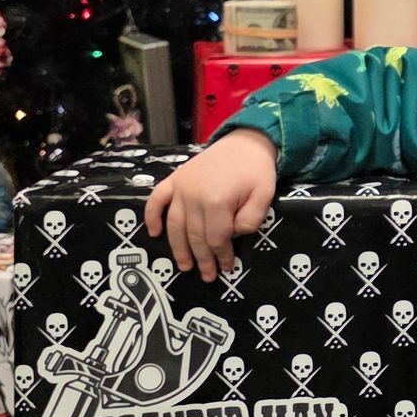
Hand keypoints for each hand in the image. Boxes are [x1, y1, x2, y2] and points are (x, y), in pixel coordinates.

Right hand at [145, 129, 277, 280]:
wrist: (245, 141)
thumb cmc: (256, 170)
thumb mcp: (265, 196)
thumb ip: (251, 220)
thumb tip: (232, 236)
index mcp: (217, 200)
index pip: (216, 238)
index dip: (221, 256)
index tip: (226, 268)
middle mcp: (193, 195)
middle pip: (195, 236)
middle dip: (201, 259)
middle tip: (207, 275)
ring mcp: (181, 186)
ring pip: (174, 225)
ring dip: (177, 248)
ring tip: (184, 266)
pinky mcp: (174, 178)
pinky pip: (156, 200)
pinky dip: (151, 216)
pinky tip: (154, 233)